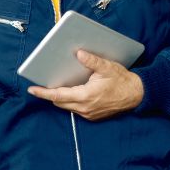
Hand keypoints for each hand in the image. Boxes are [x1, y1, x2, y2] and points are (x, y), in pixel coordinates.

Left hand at [26, 50, 142, 120]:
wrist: (137, 95)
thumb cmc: (122, 81)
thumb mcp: (107, 67)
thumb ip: (91, 60)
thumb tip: (78, 53)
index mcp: (86, 96)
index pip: (58, 95)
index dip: (43, 93)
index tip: (32, 90)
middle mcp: (85, 108)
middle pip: (60, 102)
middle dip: (50, 95)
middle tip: (42, 86)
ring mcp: (89, 114)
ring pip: (68, 107)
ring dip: (61, 98)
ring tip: (56, 87)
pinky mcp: (93, 116)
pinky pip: (76, 109)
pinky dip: (71, 101)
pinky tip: (73, 92)